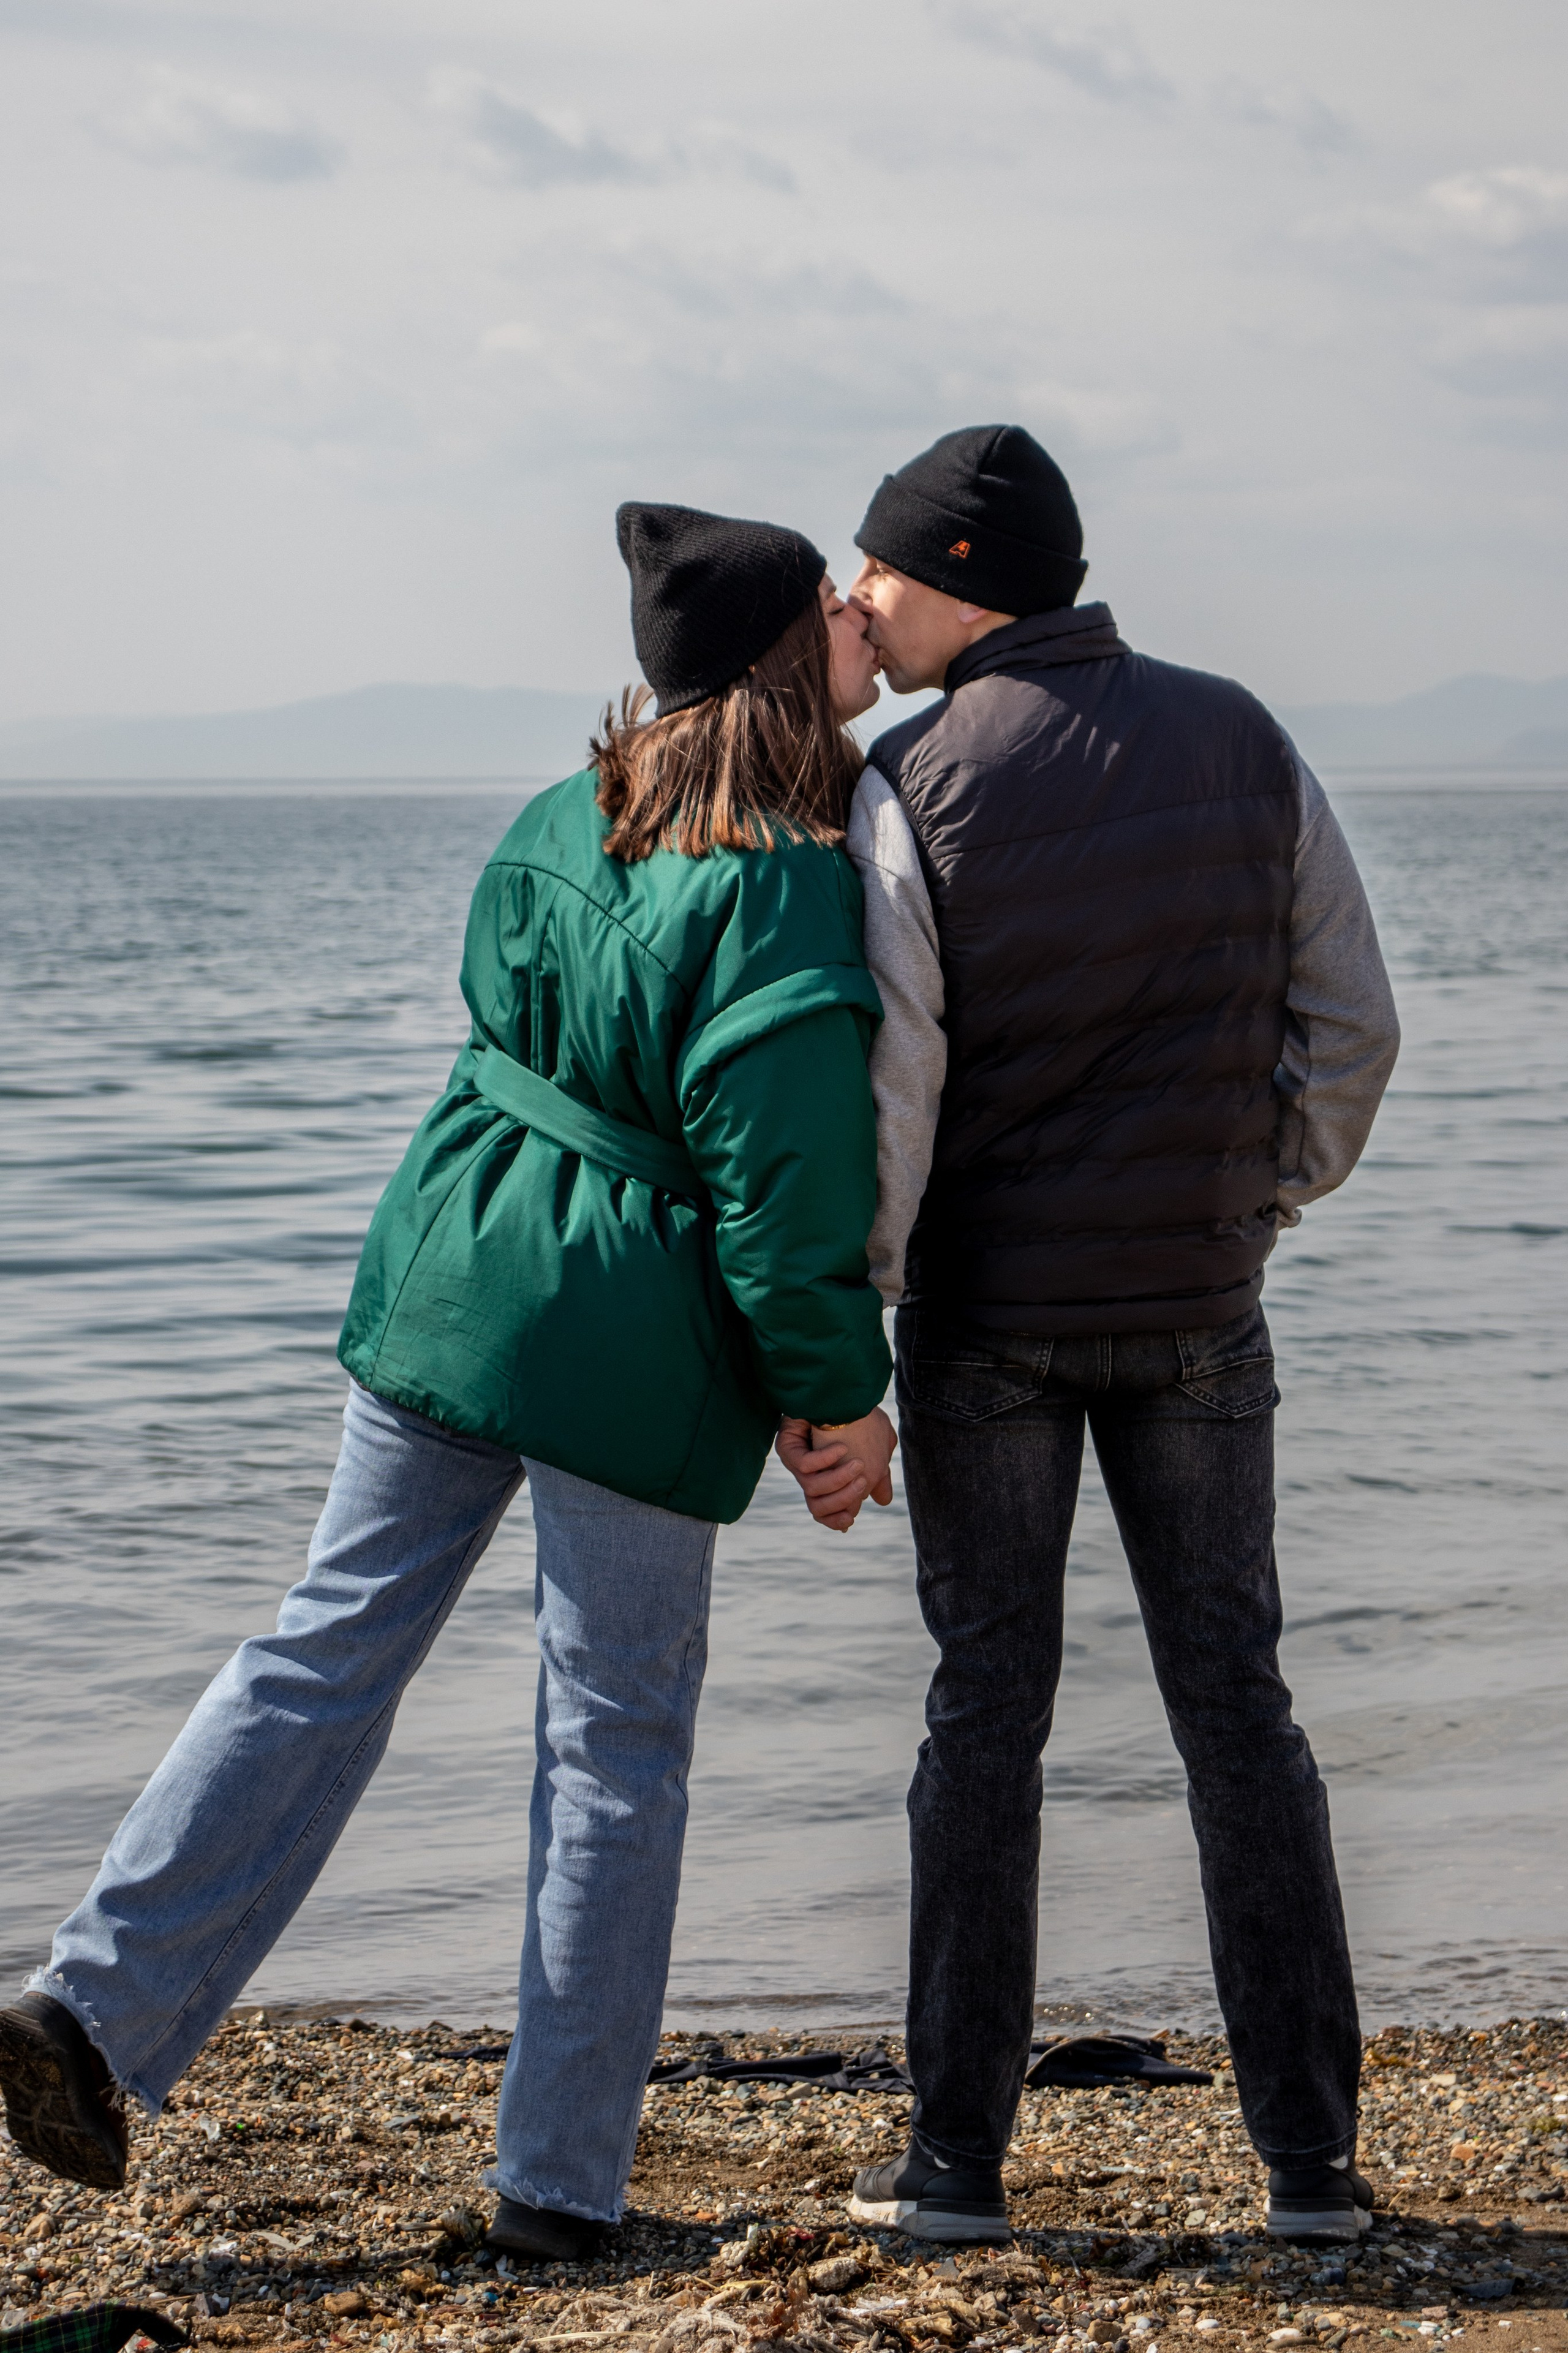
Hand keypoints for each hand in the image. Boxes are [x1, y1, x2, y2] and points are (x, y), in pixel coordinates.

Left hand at [776, 1408, 897, 1533]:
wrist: (842, 1387)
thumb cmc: (860, 1415)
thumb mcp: (878, 1447)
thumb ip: (879, 1475)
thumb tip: (882, 1500)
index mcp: (827, 1478)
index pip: (825, 1511)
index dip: (836, 1520)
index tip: (850, 1520)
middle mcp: (809, 1473)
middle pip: (817, 1507)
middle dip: (841, 1500)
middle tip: (862, 1481)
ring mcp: (797, 1461)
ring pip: (812, 1487)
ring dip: (837, 1479)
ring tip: (857, 1462)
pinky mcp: (788, 1446)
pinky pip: (804, 1464)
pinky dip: (824, 1459)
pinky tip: (840, 1447)